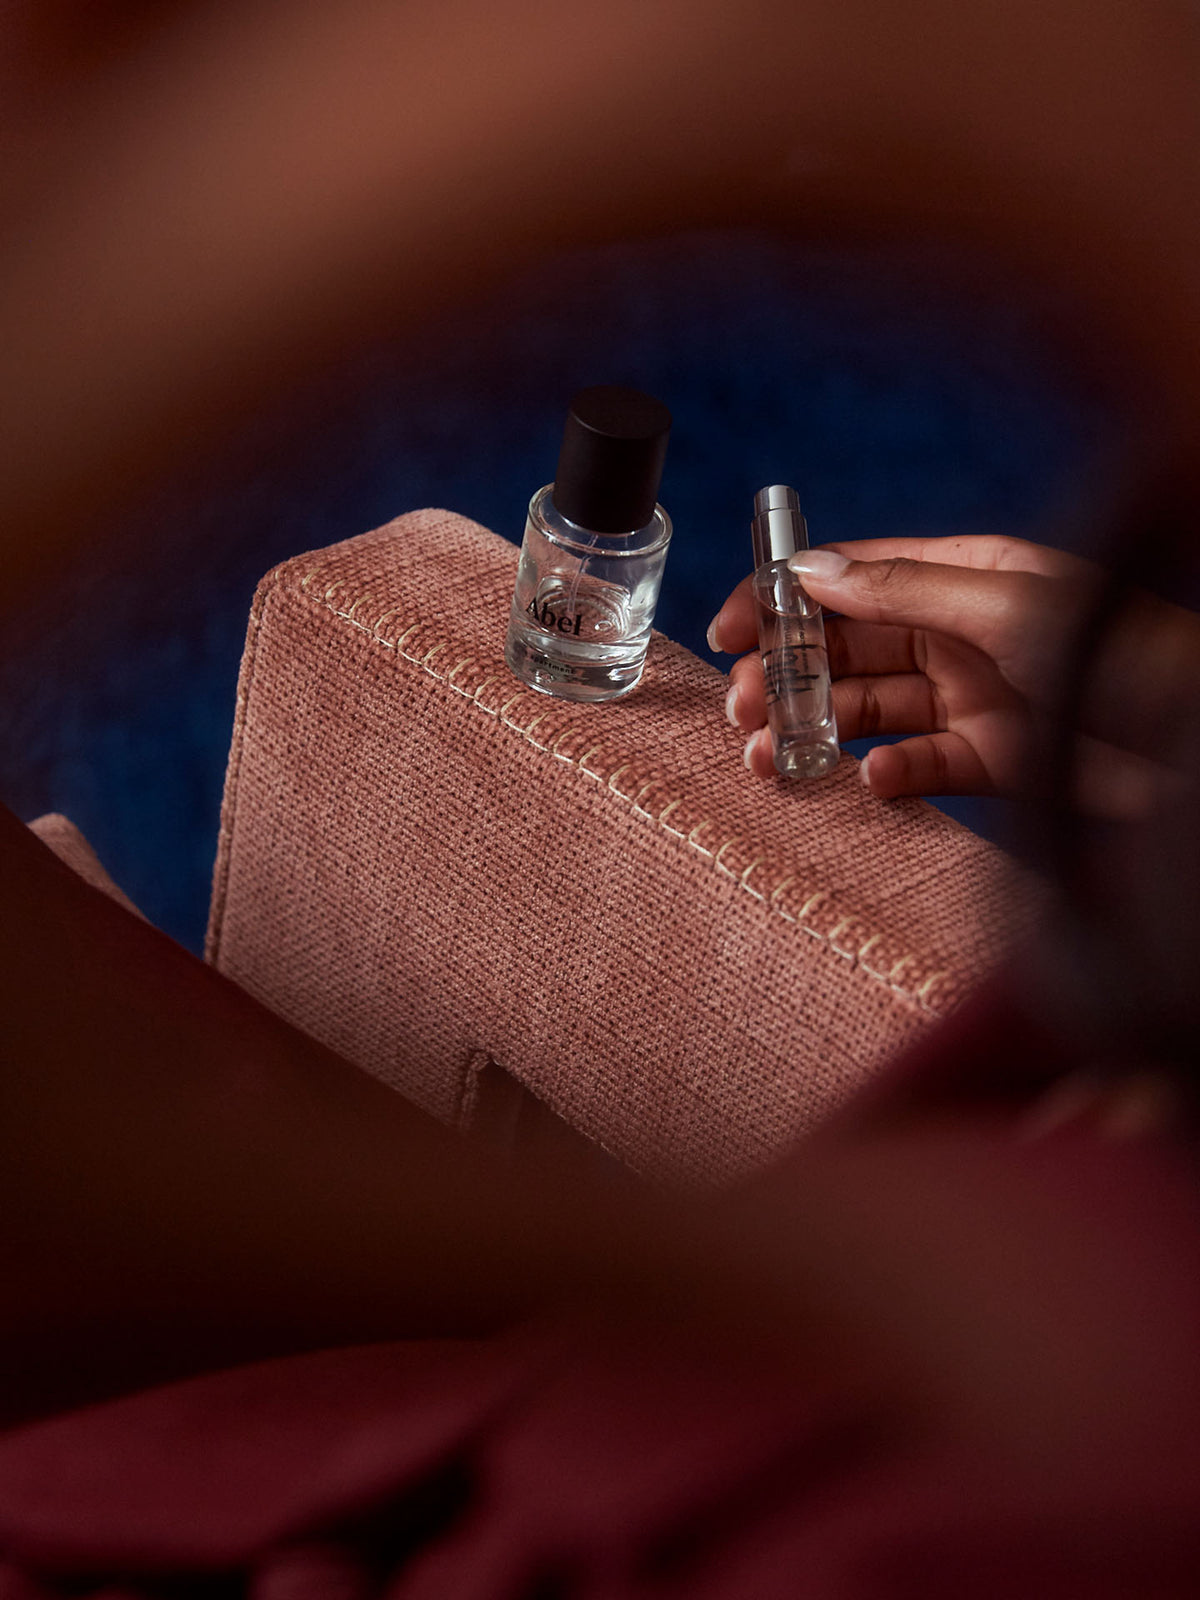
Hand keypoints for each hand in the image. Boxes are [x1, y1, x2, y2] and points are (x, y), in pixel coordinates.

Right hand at [709, 533, 1106, 800]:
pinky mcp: (991, 761)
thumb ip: (905, 591)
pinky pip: (918, 765)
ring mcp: (974, 699)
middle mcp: (961, 634)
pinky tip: (872, 779)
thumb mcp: (1007, 606)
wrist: (1198, 749)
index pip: (852, 579)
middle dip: (788, 675)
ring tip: (769, 755)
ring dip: (816, 729)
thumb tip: (811, 568)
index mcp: (965, 577)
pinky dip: (888, 775)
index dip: (782, 600)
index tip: (726, 630)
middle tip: (741, 707)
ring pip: (870, 712)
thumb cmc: (1124, 653)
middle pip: (848, 651)